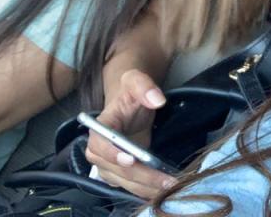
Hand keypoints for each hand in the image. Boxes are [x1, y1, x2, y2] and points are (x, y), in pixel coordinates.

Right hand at [84, 68, 173, 197]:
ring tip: (171, 186)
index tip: (131, 159)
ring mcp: (107, 164)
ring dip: (146, 187)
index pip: (99, 145)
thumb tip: (157, 99)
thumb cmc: (130, 94)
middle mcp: (99, 150)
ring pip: (124, 181)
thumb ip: (144, 86)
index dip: (112, 154)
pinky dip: (146, 189)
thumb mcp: (136, 81)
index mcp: (99, 127)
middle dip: (141, 176)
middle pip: (115, 169)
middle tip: (165, 180)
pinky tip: (164, 190)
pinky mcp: (118, 174)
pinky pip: (130, 185)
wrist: (130, 106)